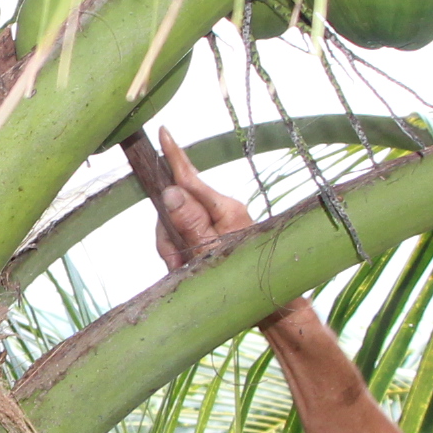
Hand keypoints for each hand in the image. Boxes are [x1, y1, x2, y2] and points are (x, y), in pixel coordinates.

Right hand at [148, 128, 256, 271]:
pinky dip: (180, 251)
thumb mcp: (209, 252)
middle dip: (167, 232)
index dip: (174, 155)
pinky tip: (185, 267)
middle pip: (177, 205)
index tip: (164, 132)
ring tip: (181, 268)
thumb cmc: (242, 277)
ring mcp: (220, 220)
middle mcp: (222, 209)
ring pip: (177, 222)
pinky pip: (187, 234)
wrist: (268, 301)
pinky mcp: (217, 232)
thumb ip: (189, 223)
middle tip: (173, 260)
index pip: (191, 177)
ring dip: (173, 246)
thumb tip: (170, 192)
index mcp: (225, 208)